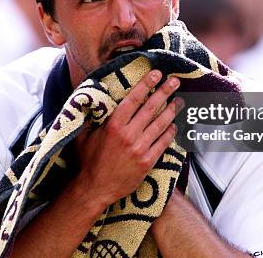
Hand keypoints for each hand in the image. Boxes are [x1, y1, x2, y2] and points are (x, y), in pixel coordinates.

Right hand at [74, 70, 182, 206]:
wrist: (95, 189)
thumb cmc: (87, 161)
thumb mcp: (83, 135)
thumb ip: (90, 118)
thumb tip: (90, 99)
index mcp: (113, 125)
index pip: (134, 99)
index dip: (146, 84)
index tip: (156, 74)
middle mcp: (128, 134)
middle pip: (151, 108)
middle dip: (164, 92)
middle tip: (174, 81)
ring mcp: (140, 148)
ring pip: (160, 124)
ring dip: (171, 110)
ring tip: (179, 100)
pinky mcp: (147, 162)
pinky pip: (163, 143)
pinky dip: (170, 132)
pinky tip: (174, 125)